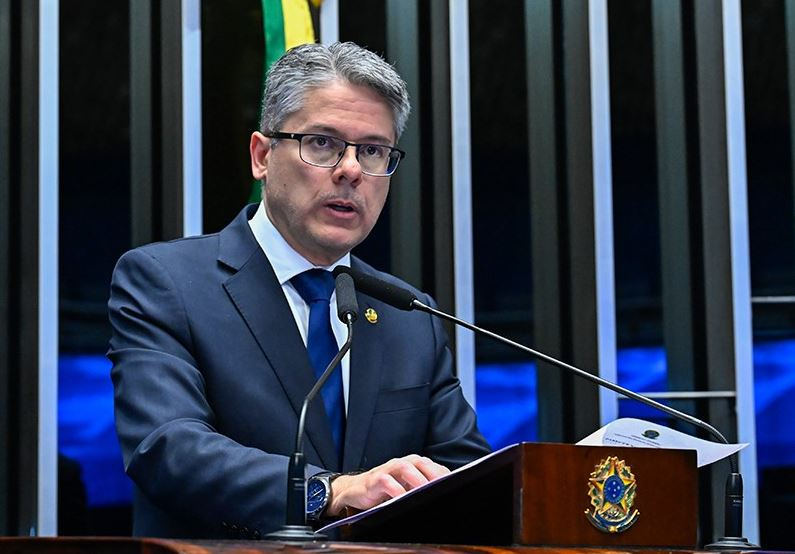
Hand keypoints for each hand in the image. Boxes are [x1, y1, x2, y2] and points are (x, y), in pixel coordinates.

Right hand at [327, 454, 449, 515]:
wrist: (357, 490)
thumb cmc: (387, 489)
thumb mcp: (408, 488)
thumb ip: (423, 488)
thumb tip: (444, 495)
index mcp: (415, 464)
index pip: (434, 467)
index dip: (444, 476)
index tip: (455, 486)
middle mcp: (403, 463)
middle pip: (421, 463)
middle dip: (433, 474)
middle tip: (443, 487)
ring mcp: (389, 469)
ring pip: (405, 468)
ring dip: (417, 479)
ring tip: (425, 490)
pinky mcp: (375, 479)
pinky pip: (387, 481)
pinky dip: (396, 489)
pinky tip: (402, 498)